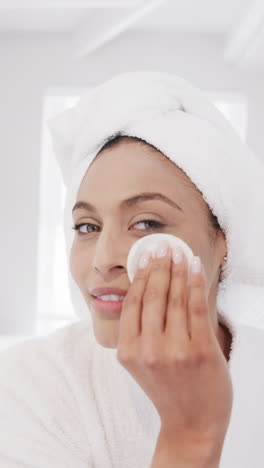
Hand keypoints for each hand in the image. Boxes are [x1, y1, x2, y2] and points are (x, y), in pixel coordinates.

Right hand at [117, 243, 232, 451]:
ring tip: (178, 253)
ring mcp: (175, 350)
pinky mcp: (201, 350)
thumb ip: (139, 329)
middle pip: (153, 295)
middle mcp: (148, 350)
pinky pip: (196, 306)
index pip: (133, 302)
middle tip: (162, 247)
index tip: (145, 256)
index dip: (140, 275)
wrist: (192, 424)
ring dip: (177, 269)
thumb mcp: (141, 362)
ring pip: (174, 297)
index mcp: (128, 352)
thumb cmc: (167, 390)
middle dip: (159, 266)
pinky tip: (194, 267)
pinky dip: (195, 282)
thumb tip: (144, 287)